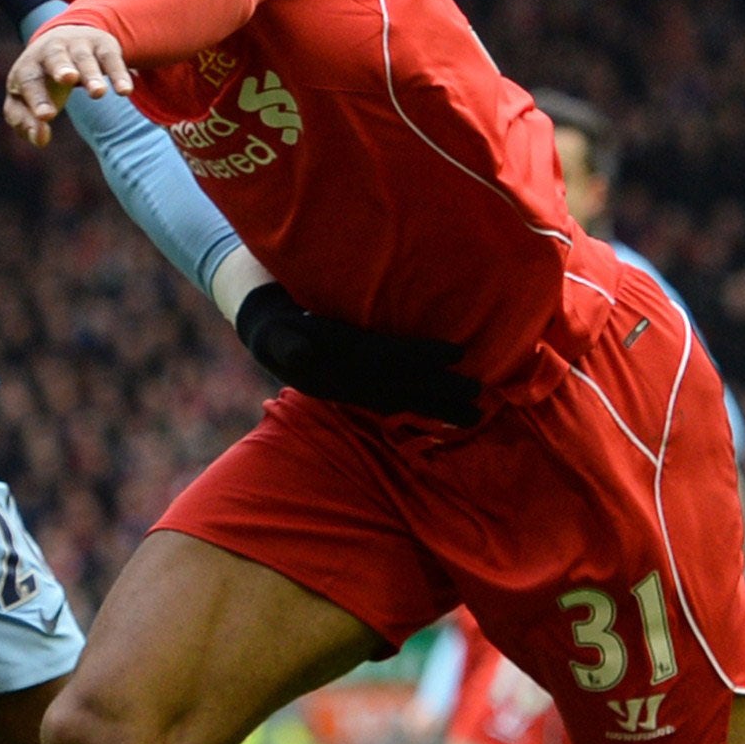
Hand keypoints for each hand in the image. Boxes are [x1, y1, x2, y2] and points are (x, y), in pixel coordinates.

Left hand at [2, 23, 133, 146]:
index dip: (37, 99)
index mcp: (28, 67)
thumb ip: (26, 124)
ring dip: (91, 75)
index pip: (29, 81)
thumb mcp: (25, 101)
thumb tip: (41, 138)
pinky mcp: (102, 45)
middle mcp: (51, 50)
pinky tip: (125, 91)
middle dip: (61, 69)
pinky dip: (118, 74)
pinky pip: (111, 59)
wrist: (65, 37)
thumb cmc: (41, 81)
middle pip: (54, 58)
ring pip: (84, 59)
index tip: (45, 117)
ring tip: (98, 93)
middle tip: (67, 79)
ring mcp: (77, 45)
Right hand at [234, 283, 480, 425]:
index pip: (386, 357)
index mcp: (335, 362)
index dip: (422, 355)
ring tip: (473, 417)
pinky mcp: (356, 395)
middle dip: (440, 395)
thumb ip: (288, 344)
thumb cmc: (276, 326)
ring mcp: (352, 393)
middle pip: (401, 389)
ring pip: (401, 402)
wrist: (264, 337)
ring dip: (437, 410)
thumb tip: (302, 353)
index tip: (458, 353)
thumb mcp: (275, 333)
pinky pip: (392, 406)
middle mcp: (347, 384)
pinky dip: (419, 411)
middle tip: (480, 401)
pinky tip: (442, 417)